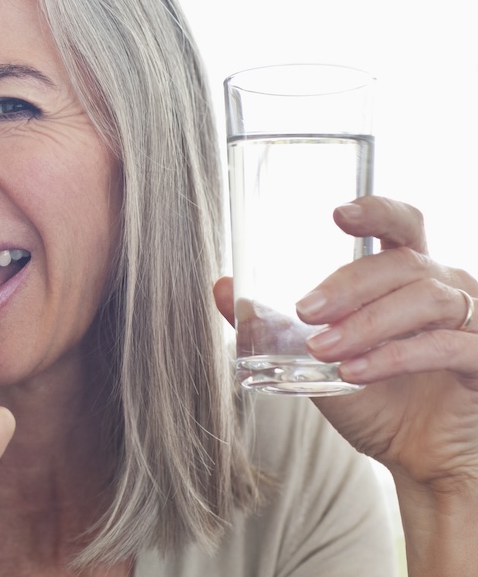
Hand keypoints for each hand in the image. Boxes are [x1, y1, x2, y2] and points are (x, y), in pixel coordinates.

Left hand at [216, 197, 477, 487]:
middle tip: (305, 310)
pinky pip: (446, 346)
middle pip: (404, 262)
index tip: (338, 214)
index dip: (376, 211)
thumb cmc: (376, 401)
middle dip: (350, 283)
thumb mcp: (312, 361)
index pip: (401, 225)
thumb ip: (271, 324)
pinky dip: (396, 357)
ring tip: (323, 349)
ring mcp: (473, 323)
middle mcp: (447, 289)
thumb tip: (220, 288)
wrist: (417, 462)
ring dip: (367, 322)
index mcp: (410, 276)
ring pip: (426, 300)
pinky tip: (356, 372)